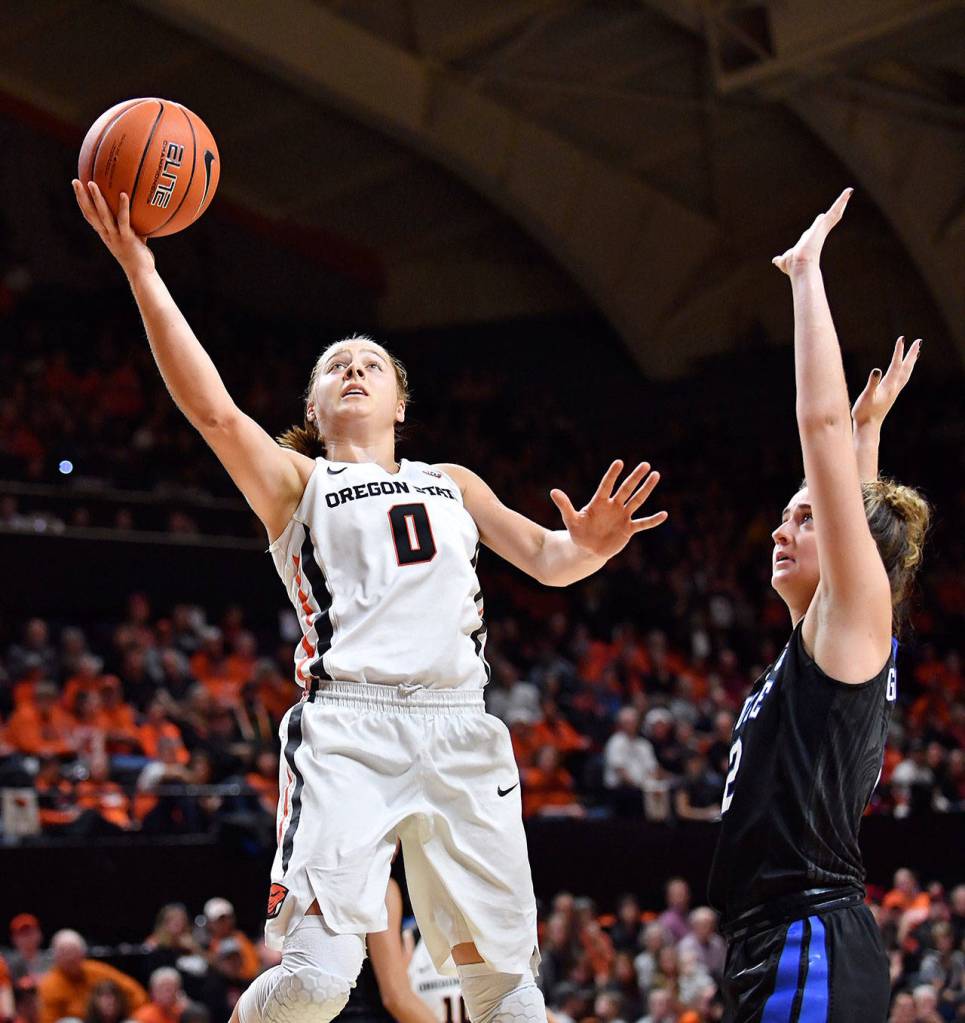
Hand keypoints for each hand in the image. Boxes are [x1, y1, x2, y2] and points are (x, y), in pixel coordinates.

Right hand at [72, 180, 154, 280]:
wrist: (142, 275)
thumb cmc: (139, 258)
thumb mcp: (135, 239)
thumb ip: (135, 226)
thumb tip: (142, 210)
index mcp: (105, 234)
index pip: (89, 216)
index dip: (82, 202)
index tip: (77, 188)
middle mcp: (107, 235)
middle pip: (90, 213)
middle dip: (81, 197)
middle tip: (75, 181)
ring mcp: (115, 237)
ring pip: (102, 215)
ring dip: (96, 199)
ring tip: (91, 183)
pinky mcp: (126, 239)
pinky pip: (124, 221)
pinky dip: (123, 207)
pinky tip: (123, 194)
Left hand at [550, 460, 666, 559]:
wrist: (588, 549)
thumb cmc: (578, 532)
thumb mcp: (570, 520)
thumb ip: (565, 506)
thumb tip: (553, 491)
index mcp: (599, 502)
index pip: (607, 485)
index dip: (612, 475)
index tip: (619, 462)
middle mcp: (613, 506)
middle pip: (626, 489)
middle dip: (635, 477)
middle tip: (645, 464)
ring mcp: (622, 516)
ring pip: (637, 501)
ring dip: (646, 489)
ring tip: (656, 475)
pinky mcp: (628, 529)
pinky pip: (643, 523)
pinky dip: (653, 520)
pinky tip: (664, 515)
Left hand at [772, 188, 851, 275]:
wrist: (800, 265)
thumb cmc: (792, 266)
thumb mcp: (784, 261)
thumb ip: (781, 260)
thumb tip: (775, 261)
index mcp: (810, 241)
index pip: (815, 230)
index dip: (818, 224)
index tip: (822, 218)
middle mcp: (817, 234)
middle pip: (828, 220)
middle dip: (835, 211)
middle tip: (843, 201)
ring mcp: (822, 229)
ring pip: (834, 214)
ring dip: (841, 202)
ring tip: (848, 192)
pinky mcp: (824, 224)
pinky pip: (834, 210)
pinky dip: (841, 200)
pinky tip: (849, 191)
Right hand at [852, 336, 920, 429]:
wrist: (868, 427)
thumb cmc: (864, 413)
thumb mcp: (866, 397)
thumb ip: (872, 383)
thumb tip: (876, 370)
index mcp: (889, 386)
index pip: (896, 365)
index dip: (899, 351)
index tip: (902, 338)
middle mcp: (894, 387)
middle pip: (906, 368)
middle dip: (912, 354)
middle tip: (918, 342)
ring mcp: (894, 392)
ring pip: (906, 373)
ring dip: (911, 362)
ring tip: (915, 353)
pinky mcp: (891, 395)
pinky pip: (902, 379)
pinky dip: (905, 371)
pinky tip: (903, 370)